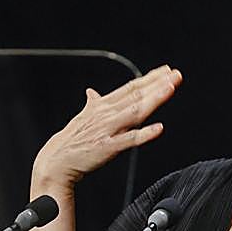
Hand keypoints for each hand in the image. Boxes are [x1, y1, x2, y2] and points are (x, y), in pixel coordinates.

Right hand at [31, 64, 181, 192]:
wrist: (55, 160)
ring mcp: (107, 130)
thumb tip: (91, 92)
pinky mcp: (107, 147)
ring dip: (154, 99)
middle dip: (158, 84)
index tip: (166, 70)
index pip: (130, 87)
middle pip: (136, 95)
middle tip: (176, 74)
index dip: (149, 78)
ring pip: (135, 112)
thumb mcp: (82, 117)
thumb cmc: (72, 140)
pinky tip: (158, 128)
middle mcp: (106, 114)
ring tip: (170, 89)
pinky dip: (144, 134)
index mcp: (102, 105)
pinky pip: (129, 139)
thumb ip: (92, 104)